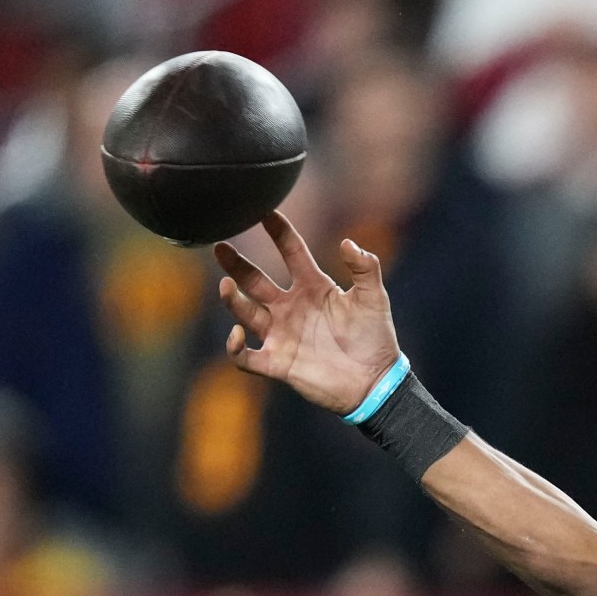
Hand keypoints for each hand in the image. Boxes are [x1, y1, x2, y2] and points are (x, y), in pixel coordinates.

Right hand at [214, 211, 401, 414]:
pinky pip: (245, 356)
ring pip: (246, 312)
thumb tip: (348, 242)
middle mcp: (291, 307)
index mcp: (314, 287)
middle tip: (220, 247)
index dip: (279, 233)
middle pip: (255, 280)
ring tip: (226, 285)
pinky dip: (234, 347)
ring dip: (233, 300)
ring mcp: (281, 334)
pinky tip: (237, 334)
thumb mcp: (374, 299)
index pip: (291, 253)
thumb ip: (365, 268)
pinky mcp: (277, 363)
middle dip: (236, 264)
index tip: (264, 211)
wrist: (376, 383)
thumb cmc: (376, 339)